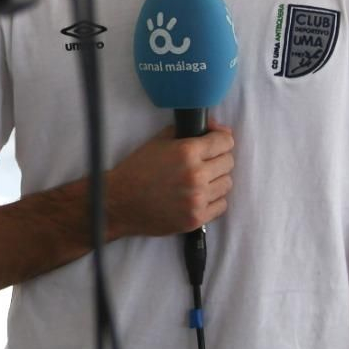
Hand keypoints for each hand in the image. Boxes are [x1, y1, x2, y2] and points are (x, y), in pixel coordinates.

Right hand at [105, 123, 234, 237]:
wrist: (119, 203)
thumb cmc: (137, 170)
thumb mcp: (158, 142)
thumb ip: (187, 132)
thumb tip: (216, 129)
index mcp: (187, 152)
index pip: (225, 141)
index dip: (221, 139)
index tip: (216, 141)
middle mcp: (196, 175)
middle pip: (229, 162)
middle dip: (218, 158)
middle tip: (204, 161)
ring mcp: (197, 199)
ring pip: (227, 184)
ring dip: (216, 180)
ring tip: (200, 180)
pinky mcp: (196, 218)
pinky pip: (221, 205)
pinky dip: (213, 200)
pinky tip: (198, 196)